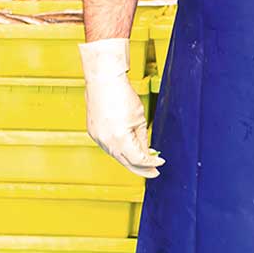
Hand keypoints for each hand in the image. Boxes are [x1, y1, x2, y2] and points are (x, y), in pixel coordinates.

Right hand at [80, 38, 161, 177]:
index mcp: (120, 139)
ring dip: (130, 160)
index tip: (160, 163)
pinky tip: (129, 149)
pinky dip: (120, 151)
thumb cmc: (121, 94)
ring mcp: (98, 138)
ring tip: (144, 160)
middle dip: (141, 169)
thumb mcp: (139, 119)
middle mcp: (106, 141)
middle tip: (154, 172)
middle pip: (126, 163)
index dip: (150, 164)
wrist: (104, 80)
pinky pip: (109, 147)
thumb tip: (146, 155)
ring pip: (116, 156)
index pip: (137, 160)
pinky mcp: (94, 133)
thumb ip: (142, 141)